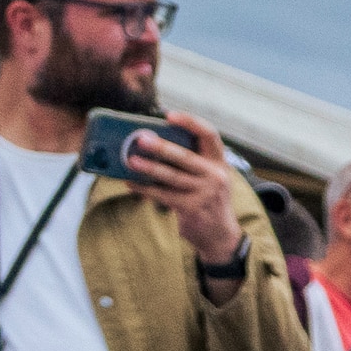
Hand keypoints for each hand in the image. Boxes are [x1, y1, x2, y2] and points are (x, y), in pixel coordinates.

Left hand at [125, 114, 247, 268]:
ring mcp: (205, 194)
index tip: (169, 115)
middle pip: (186, 157)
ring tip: (130, 161)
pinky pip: (163, 195)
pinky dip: (145, 189)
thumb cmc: (206, 199)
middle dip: (161, 147)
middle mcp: (215, 176)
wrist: (220, 236)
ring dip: (148, 168)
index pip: (209, 135)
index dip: (190, 122)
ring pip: (171, 177)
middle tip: (140, 139)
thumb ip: (191, 161)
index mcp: (219, 162)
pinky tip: (131, 183)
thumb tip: (152, 144)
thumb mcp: (208, 177)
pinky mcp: (192, 209)